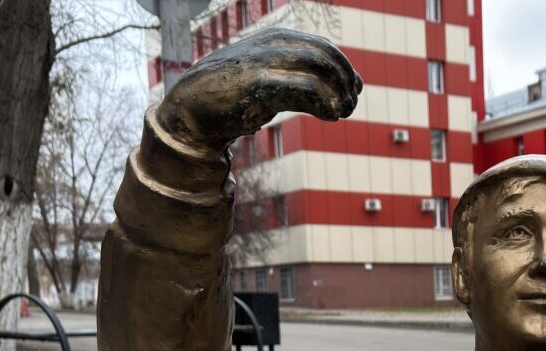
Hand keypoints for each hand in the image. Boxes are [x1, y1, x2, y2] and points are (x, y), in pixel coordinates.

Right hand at [158, 28, 361, 150]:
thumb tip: (329, 93)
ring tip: (343, 112)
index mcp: (274, 38)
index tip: (355, 90)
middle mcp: (271, 44)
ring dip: (339, 92)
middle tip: (351, 105)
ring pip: (319, 68)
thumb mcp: (264, 79)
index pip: (323, 46)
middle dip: (345, 80)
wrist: (190, 109)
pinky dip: (325, 103)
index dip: (345, 68)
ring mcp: (265, 62)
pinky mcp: (259, 85)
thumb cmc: (229, 96)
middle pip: (326, 55)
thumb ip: (291, 77)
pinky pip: (305, 89)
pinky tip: (330, 116)